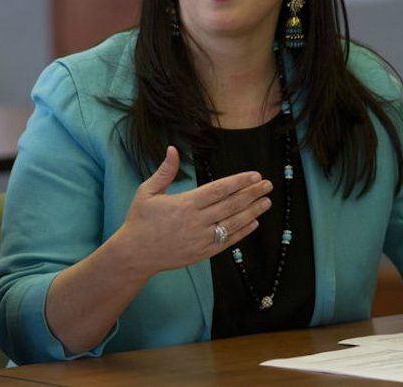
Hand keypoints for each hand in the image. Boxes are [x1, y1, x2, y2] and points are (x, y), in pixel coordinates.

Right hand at [114, 146, 272, 275]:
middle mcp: (196, 221)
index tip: (254, 175)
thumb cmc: (140, 221)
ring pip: (233, 223)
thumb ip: (164, 171)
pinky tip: (253, 223)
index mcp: (185, 204)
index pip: (219, 190)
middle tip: (268, 185)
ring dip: (252, 212)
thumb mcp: (146, 192)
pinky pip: (227, 241)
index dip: (239, 182)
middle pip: (231, 205)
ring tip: (266, 202)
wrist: (135, 254)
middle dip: (252, 194)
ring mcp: (201, 238)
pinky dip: (242, 232)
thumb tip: (172, 149)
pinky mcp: (202, 253)